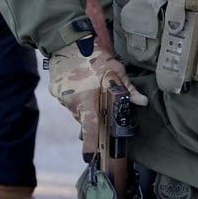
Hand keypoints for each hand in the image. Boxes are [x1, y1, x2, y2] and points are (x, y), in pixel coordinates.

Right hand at [47, 39, 146, 154]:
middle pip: (84, 119)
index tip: (91, 157)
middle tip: (101, 102)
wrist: (68, 41)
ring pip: (77, 108)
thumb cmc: (95, 57)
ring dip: (84, 103)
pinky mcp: (55, 90)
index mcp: (87, 102)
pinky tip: (81, 81)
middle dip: (93, 115)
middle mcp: (72, 104)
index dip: (91, 146)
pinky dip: (75, 94)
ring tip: (91, 86)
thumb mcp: (116, 72)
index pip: (90, 130)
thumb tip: (143, 102)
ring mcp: (61, 98)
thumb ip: (128, 89)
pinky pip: (68, 99)